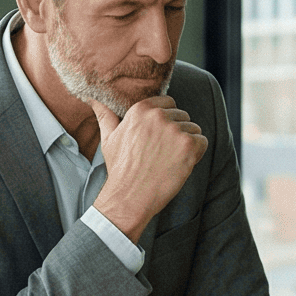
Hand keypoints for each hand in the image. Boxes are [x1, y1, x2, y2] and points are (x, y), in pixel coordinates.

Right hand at [88, 95, 205, 241]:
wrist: (129, 196)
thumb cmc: (120, 168)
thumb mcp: (109, 138)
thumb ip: (105, 115)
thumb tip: (92, 98)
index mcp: (141, 109)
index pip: (169, 103)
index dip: (167, 120)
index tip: (159, 137)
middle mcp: (159, 116)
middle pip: (183, 116)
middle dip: (178, 132)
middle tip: (162, 153)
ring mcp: (174, 130)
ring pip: (194, 129)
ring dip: (187, 144)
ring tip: (169, 160)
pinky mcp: (188, 146)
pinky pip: (202, 142)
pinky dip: (196, 154)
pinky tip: (180, 164)